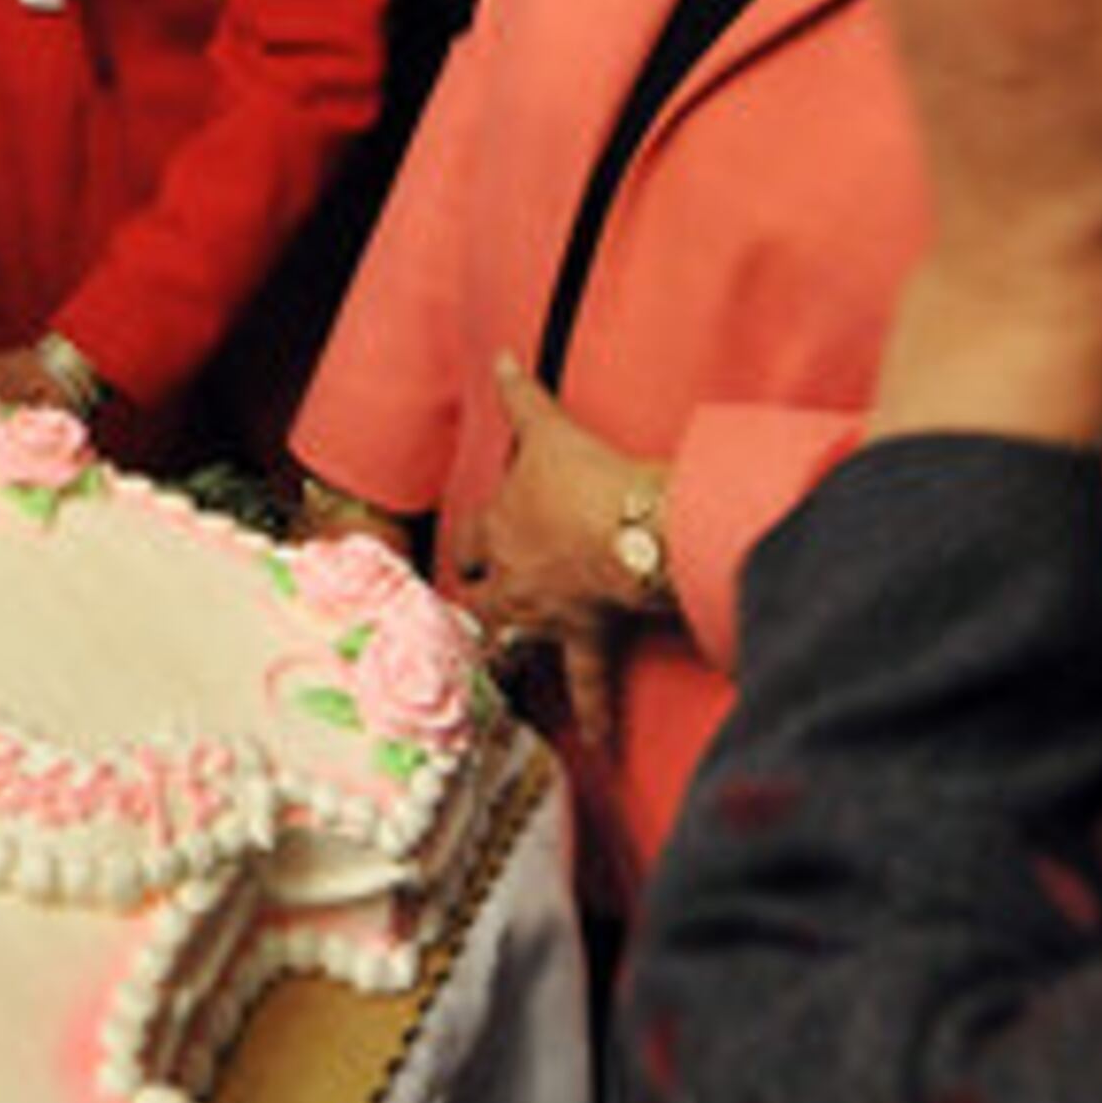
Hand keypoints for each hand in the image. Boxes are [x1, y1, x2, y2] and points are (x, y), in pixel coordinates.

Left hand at [431, 355, 662, 746]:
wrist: (632, 527)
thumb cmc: (586, 477)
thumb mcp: (547, 429)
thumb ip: (520, 395)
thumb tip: (500, 355)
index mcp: (498, 529)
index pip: (470, 541)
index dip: (470, 545)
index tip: (470, 552)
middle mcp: (513, 579)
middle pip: (481, 600)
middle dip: (477, 606)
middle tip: (474, 616)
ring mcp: (547, 614)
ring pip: (514, 644)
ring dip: (507, 662)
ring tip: (499, 687)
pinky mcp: (588, 637)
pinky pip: (588, 682)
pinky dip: (595, 714)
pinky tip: (596, 747)